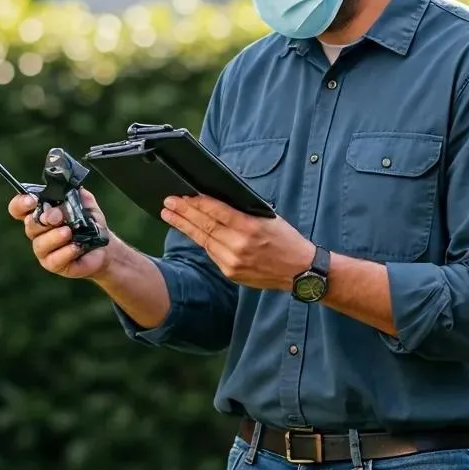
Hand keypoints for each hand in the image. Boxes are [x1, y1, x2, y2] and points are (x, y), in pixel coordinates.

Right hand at [7, 188, 112, 278]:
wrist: (104, 248)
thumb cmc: (90, 224)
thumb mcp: (87, 205)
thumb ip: (77, 195)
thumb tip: (66, 190)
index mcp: (40, 213)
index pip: (18, 208)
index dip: (20, 204)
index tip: (33, 200)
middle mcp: (38, 232)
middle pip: (29, 225)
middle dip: (44, 220)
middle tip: (59, 218)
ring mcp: (43, 249)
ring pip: (40, 243)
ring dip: (55, 236)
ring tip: (69, 232)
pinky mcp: (53, 264)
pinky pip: (53, 259)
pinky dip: (66, 252)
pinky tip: (76, 247)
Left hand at [160, 195, 313, 291]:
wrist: (300, 271)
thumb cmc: (286, 240)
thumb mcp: (269, 218)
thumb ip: (243, 212)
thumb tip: (216, 202)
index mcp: (251, 228)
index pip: (217, 212)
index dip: (197, 203)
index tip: (182, 196)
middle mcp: (239, 246)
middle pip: (205, 226)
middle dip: (183, 213)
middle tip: (168, 203)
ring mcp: (233, 262)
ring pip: (203, 241)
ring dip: (185, 227)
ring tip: (169, 216)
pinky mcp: (231, 273)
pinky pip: (211, 253)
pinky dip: (201, 241)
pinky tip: (190, 231)